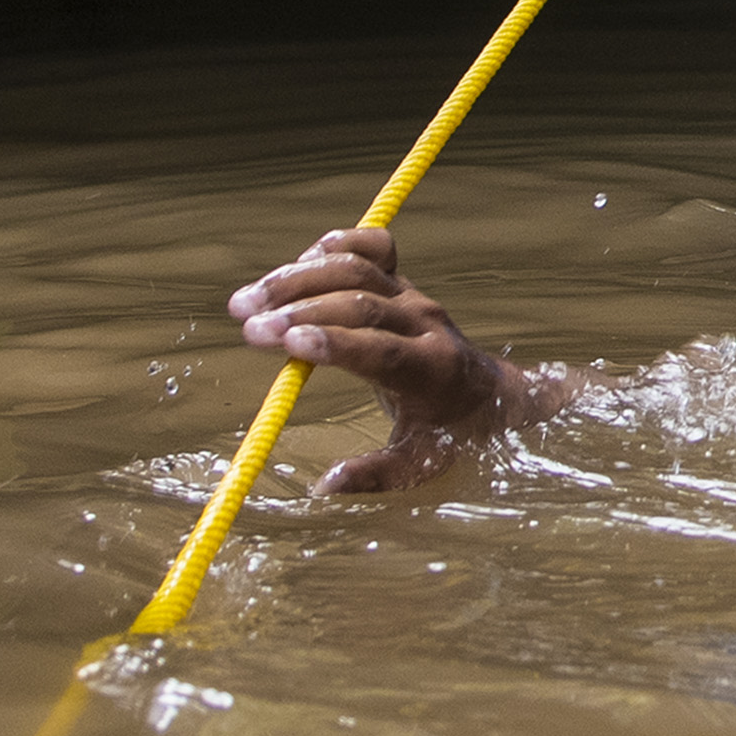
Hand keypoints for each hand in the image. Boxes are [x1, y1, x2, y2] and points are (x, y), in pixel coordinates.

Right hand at [228, 228, 541, 492]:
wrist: (489, 393)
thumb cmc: (450, 435)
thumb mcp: (418, 465)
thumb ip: (374, 476)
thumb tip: (323, 488)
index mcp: (431, 370)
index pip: (382, 348)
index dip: (335, 343)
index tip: (288, 345)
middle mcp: (423, 323)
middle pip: (361, 303)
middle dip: (301, 310)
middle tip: (248, 328)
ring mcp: (412, 295)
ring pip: (357, 267)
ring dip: (298, 278)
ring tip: (245, 302)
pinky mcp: (401, 279)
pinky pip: (370, 247)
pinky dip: (331, 247)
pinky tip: (292, 267)